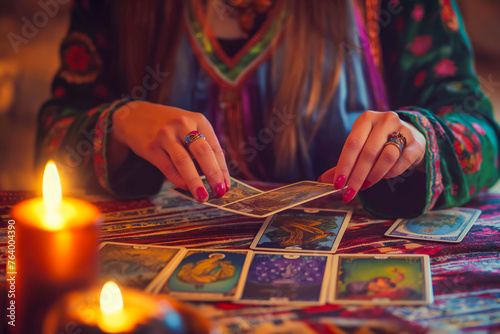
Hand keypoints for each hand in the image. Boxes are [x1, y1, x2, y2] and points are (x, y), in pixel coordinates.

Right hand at [110, 101, 229, 200]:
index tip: (227, 185)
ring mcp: (165, 135)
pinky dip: (178, 179)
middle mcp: (182, 124)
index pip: (214, 148)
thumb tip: (219, 172)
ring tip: (203, 196)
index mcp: (198, 119)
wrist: (134, 116)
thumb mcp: (189, 127)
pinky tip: (185, 187)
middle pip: (203, 153)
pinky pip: (168, 167)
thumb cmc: (169, 126)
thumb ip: (203, 145)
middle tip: (220, 192)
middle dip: (214, 175)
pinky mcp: (150, 146)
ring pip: (184, 162)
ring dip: (195, 182)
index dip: (222, 169)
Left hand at [318, 110, 425, 202]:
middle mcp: (385, 120)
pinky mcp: (416, 142)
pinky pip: (401, 161)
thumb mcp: (360, 146)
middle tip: (349, 193)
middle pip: (368, 152)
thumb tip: (322, 180)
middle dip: (357, 176)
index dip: (344, 166)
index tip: (338, 184)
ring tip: (365, 185)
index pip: (352, 144)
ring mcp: (403, 129)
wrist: (410, 133)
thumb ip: (344, 162)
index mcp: (366, 119)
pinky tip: (383, 177)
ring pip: (386, 157)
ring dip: (373, 175)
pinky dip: (390, 173)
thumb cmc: (378, 141)